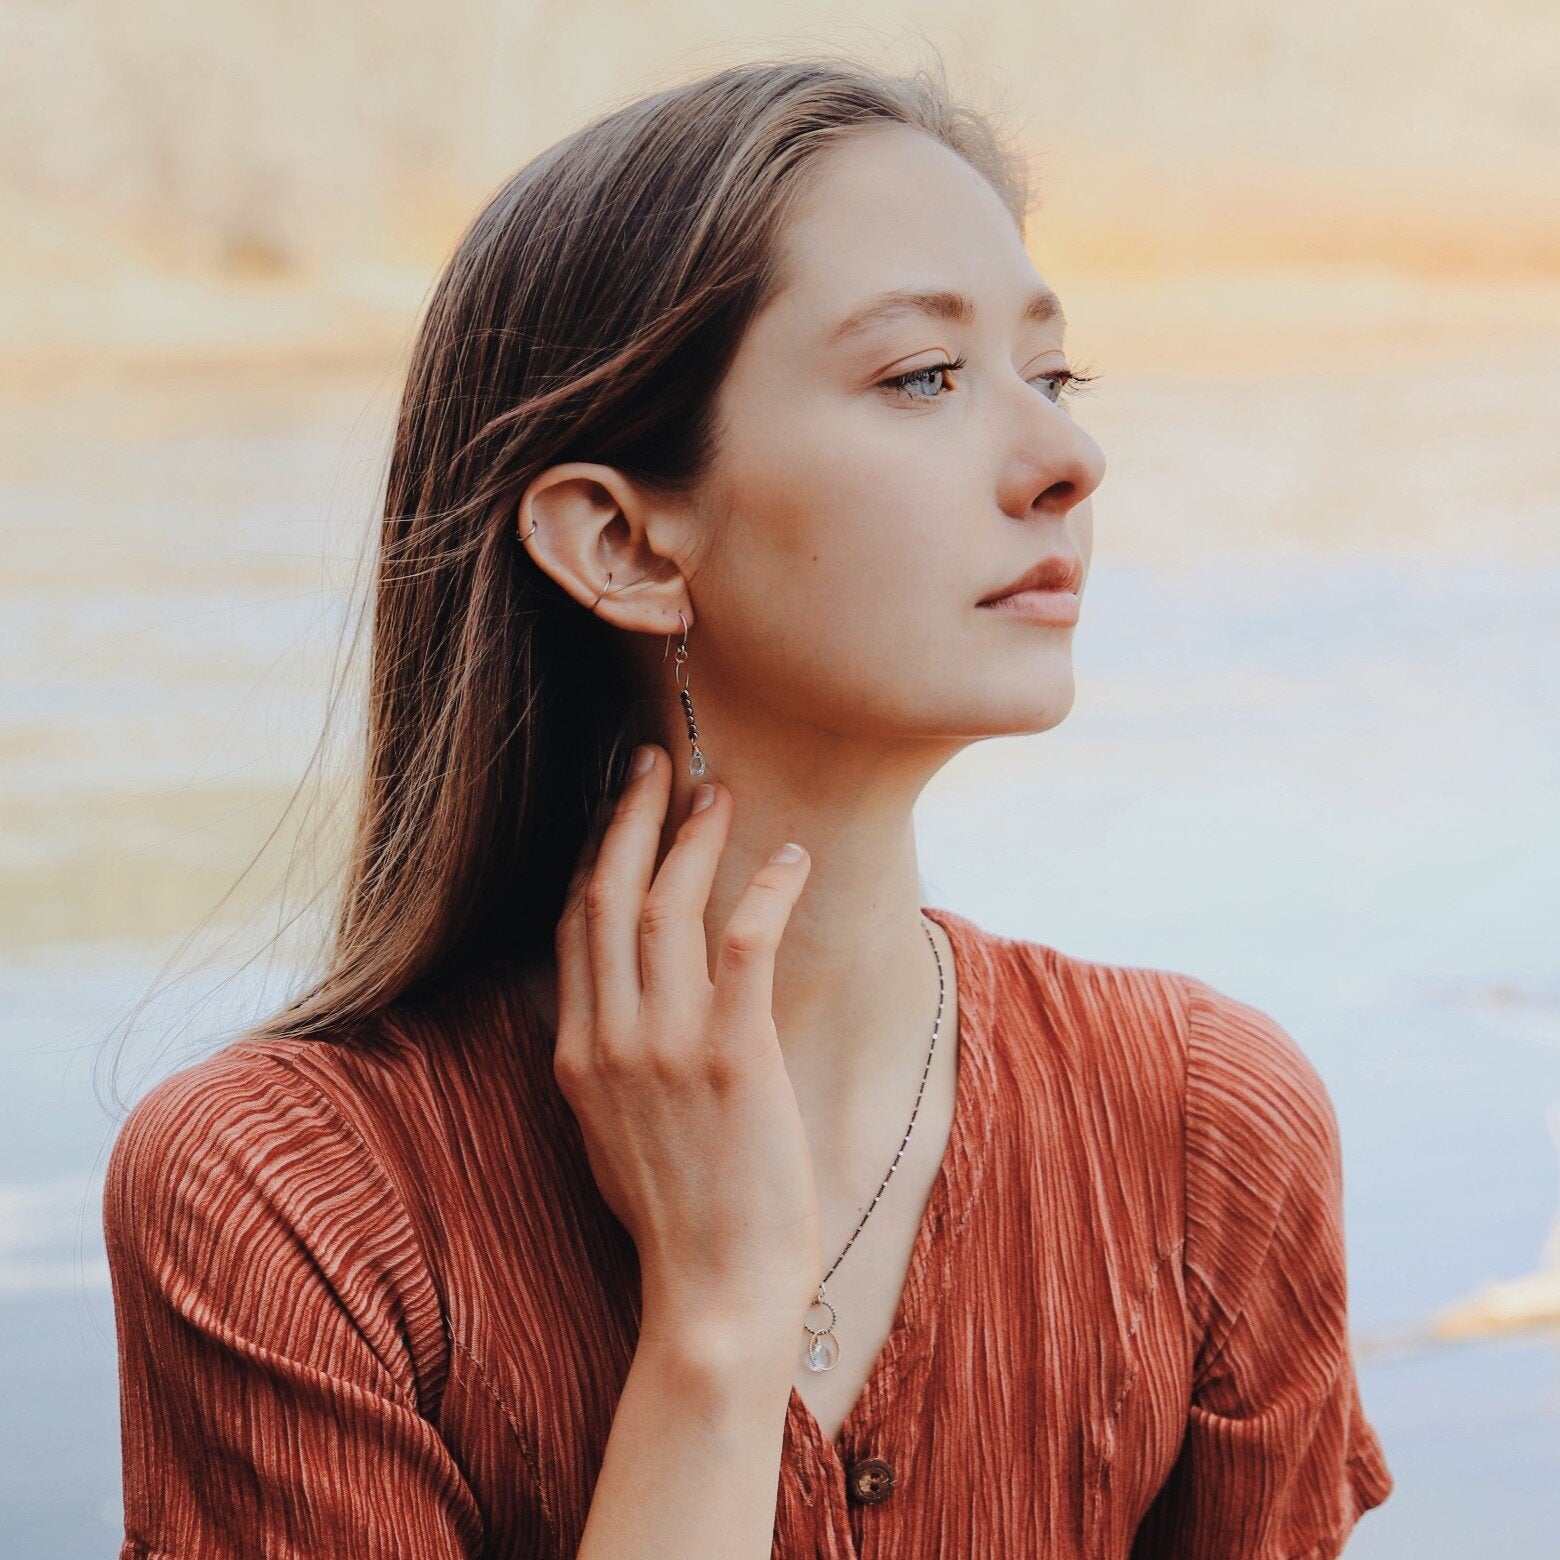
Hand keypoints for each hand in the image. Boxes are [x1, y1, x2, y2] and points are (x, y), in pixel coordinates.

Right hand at [550, 745, 821, 1347]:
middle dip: (629, 816)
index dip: (596, 855)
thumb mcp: (611, 1132)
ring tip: (719, 793)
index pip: (575, 926)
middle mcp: (608, 1040)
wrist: (715, 1292)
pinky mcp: (733, 1058)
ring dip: (693, 837)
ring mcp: (665, 1048)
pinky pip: (744, 946)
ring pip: (666, 906)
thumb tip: (621, 1003)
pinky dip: (765, 890)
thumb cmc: (678, 1216)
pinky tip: (790, 860)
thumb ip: (607, 1060)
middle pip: (606, 895)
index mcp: (577, 1055)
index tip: (620, 812)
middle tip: (656, 762)